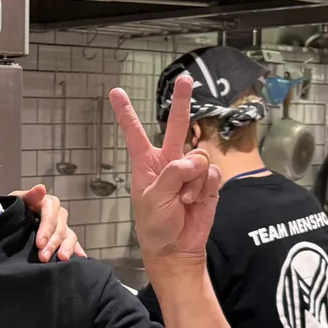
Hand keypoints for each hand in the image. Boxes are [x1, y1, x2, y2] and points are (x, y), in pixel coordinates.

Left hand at [11, 184, 84, 261]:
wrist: (5, 219)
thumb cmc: (11, 209)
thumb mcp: (16, 201)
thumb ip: (28, 195)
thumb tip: (41, 188)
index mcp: (46, 203)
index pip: (51, 213)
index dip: (47, 228)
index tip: (39, 243)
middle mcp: (57, 214)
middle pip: (60, 228)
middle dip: (53, 243)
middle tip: (43, 257)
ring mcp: (61, 227)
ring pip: (69, 236)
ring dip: (67, 248)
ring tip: (62, 259)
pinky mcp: (62, 238)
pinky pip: (73, 244)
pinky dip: (77, 251)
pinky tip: (79, 259)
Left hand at [109, 74, 219, 267]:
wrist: (177, 248)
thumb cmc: (156, 225)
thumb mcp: (154, 198)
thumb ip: (172, 175)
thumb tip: (193, 161)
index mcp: (146, 164)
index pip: (134, 134)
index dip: (126, 113)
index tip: (116, 92)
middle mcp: (168, 162)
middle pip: (175, 126)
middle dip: (181, 102)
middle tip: (185, 79)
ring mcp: (189, 171)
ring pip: (198, 157)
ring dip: (193, 181)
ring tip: (184, 200)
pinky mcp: (207, 182)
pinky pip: (212, 173)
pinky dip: (204, 189)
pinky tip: (196, 202)